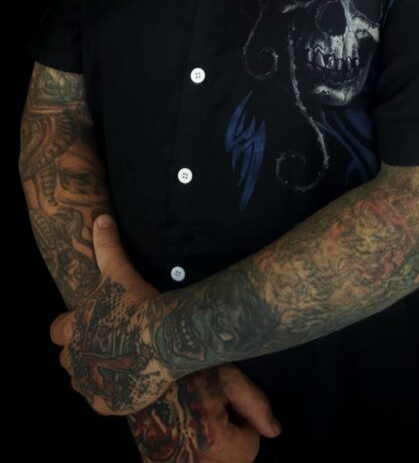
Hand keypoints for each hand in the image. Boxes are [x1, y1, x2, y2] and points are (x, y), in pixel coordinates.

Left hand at [50, 213, 172, 414]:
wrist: (160, 337)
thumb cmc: (137, 302)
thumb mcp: (118, 269)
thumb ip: (106, 245)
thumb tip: (100, 217)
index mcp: (73, 328)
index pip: (57, 331)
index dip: (69, 327)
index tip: (85, 323)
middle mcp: (75, 358)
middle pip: (67, 359)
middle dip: (80, 352)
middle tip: (106, 342)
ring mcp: (91, 382)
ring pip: (81, 381)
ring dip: (93, 373)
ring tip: (117, 363)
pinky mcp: (108, 402)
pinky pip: (101, 402)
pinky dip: (111, 395)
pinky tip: (126, 384)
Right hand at [129, 364, 281, 462]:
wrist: (139, 369)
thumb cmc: (187, 368)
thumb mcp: (228, 376)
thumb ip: (256, 405)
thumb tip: (274, 432)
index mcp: (213, 442)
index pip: (250, 449)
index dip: (244, 423)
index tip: (228, 403)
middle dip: (231, 440)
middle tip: (213, 410)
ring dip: (212, 449)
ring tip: (198, 420)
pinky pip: (187, 462)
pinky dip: (191, 453)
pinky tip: (182, 430)